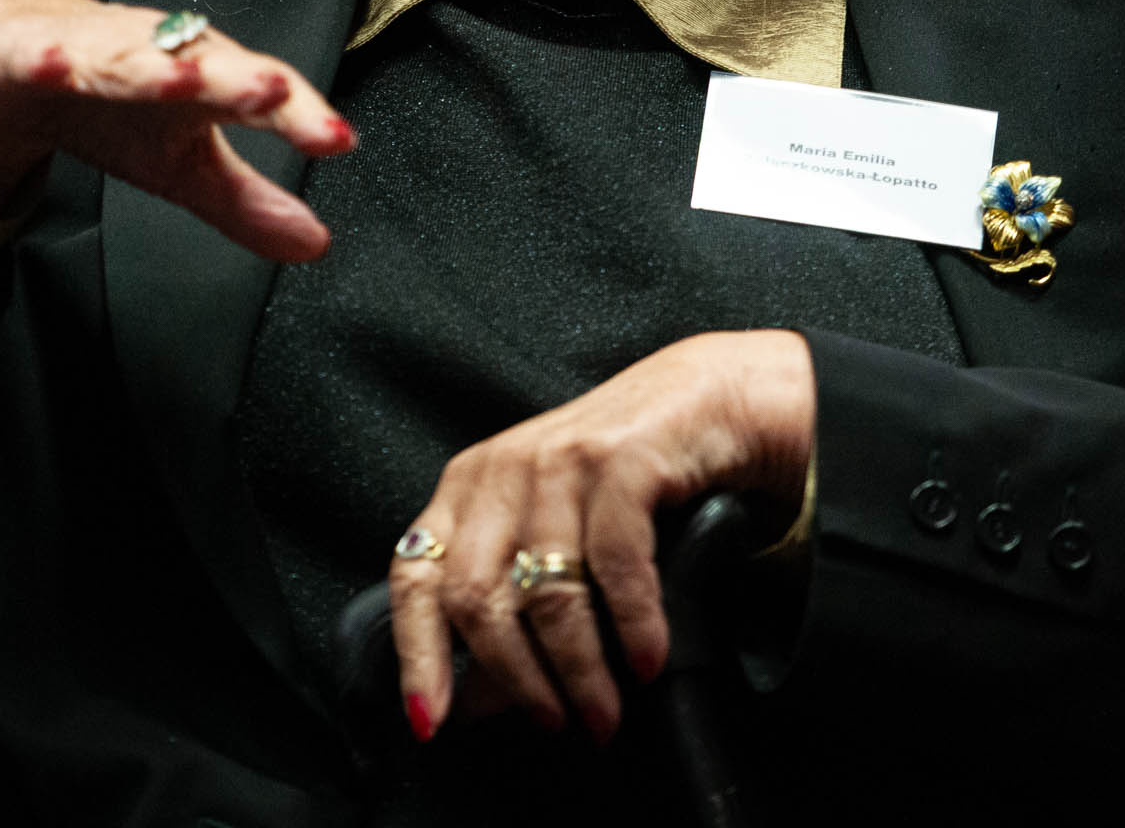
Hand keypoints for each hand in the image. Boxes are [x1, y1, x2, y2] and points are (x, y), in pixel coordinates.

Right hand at [0, 0, 353, 261]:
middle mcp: (157, 54)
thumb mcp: (181, 166)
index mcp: (203, 82)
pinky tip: (55, 64)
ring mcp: (93, 49)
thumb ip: (246, 202)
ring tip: (183, 81)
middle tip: (273, 93)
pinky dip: (47, 57)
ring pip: (126, 53)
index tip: (338, 140)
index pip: (262, 95)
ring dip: (153, 64)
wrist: (20, 55)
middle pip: (203, 64)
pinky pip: (39, 54)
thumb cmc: (113, 105)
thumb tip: (316, 243)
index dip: (300, 115)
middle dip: (236, 77)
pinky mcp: (30, 50)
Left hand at [390, 329, 814, 743]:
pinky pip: (614, 568)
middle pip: (476, 597)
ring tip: (603, 715)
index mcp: (467, 489)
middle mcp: (500, 471)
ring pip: (546, 594)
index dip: (416, 654)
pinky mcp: (618, 461)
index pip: (415, 578)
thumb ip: (512, 609)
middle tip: (554, 725)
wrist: (709, 401)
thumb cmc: (626, 482)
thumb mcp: (554, 540)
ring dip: (578, 671)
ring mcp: (556, 463)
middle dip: (514, 679)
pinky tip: (646, 664)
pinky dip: (632, 628)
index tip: (430, 722)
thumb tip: (477, 702)